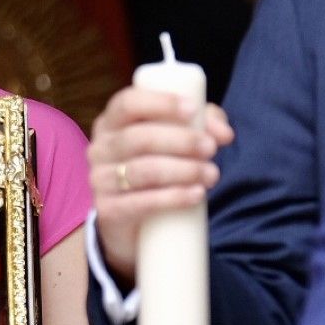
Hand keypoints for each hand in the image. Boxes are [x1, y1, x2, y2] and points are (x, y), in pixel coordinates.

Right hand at [86, 86, 234, 285]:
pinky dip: (172, 198)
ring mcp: (100, 180)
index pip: (128, 103)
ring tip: (212, 174)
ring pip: (142, 170)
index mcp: (112, 121)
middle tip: (211, 148)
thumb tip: (224, 134)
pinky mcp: (108, 211)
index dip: (160, 103)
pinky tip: (196, 194)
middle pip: (138, 138)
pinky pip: (139, 203)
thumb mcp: (178, 138)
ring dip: (183, 170)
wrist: (135, 221)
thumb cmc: (158, 165)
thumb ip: (203, 125)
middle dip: (181, 141)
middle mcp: (100, 147)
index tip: (193, 110)